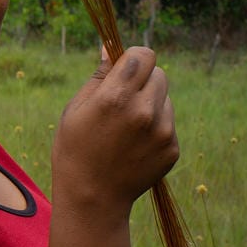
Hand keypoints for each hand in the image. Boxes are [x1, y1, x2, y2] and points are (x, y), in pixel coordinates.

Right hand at [53, 46, 177, 209]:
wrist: (92, 198)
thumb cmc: (74, 150)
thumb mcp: (75, 110)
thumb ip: (99, 77)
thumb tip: (110, 48)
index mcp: (115, 97)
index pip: (143, 54)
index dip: (133, 58)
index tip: (124, 69)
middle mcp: (143, 111)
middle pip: (159, 73)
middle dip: (143, 81)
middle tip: (123, 101)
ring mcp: (162, 131)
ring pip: (165, 99)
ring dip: (150, 104)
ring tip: (126, 129)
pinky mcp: (172, 148)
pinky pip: (168, 123)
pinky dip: (155, 128)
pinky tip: (134, 146)